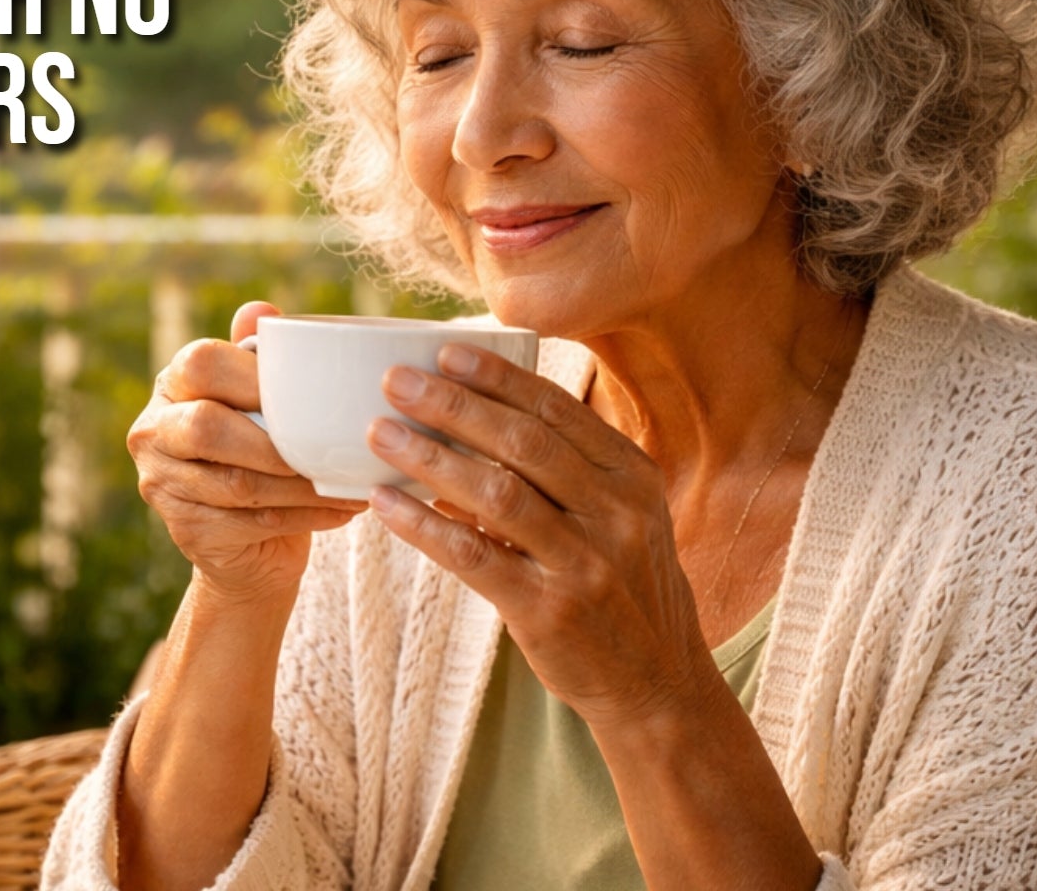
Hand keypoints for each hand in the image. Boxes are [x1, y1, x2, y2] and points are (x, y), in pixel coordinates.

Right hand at [127, 302, 368, 605]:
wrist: (245, 539)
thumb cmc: (258, 450)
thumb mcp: (259, 400)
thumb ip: (259, 356)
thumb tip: (262, 311)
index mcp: (171, 384)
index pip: (201, 363)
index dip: (255, 376)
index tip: (306, 393)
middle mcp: (152, 431)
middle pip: (206, 427)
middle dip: (274, 442)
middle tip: (325, 449)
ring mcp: (161, 485)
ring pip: (237, 483)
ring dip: (303, 486)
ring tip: (349, 483)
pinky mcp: (185, 530)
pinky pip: (252, 521)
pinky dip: (305, 516)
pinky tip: (340, 508)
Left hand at [363, 344, 716, 727]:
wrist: (658, 686)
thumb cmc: (624, 591)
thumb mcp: (622, 520)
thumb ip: (568, 474)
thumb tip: (470, 429)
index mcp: (633, 477)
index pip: (558, 411)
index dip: (498, 379)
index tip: (446, 352)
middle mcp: (615, 513)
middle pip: (522, 442)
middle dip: (453, 405)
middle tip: (394, 381)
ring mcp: (585, 563)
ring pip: (496, 493)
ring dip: (429, 457)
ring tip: (378, 432)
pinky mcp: (550, 611)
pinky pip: (475, 557)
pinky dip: (424, 527)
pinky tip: (385, 505)